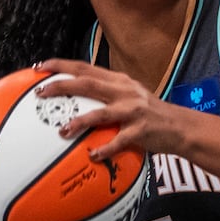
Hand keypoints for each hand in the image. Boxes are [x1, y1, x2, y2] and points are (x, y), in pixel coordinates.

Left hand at [34, 58, 187, 159]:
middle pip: (88, 83)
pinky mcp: (141, 130)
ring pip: (101, 113)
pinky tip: (92, 156)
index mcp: (119, 80)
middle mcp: (124, 91)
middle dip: (62, 85)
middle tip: (40, 92)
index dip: (62, 65)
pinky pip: (119, 141)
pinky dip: (105, 148)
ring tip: (62, 130)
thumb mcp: (129, 95)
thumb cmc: (149, 113)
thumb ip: (107, 92)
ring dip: (80, 121)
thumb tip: (76, 94)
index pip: (86, 67)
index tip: (40, 66)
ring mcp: (133, 110)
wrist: (179, 126)